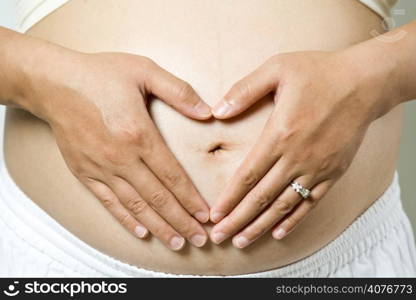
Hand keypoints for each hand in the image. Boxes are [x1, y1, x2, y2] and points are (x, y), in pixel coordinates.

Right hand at [26, 50, 211, 249]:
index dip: (191, 199)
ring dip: (158, 227)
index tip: (206, 216)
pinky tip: (141, 232)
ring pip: (136, 206)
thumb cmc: (101, 75)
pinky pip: (109, 203)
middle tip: (199, 240)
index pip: (172, 176)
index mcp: (139, 135)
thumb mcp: (144, 70)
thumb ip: (179, 92)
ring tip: (177, 242)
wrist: (54, 83)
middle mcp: (121, 158)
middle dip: (181, 221)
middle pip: (158, 198)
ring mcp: (101, 169)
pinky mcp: (85, 173)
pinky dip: (126, 219)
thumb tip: (208, 112)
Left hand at [209, 51, 384, 247]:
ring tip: (242, 241)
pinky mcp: (333, 172)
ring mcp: (317, 168)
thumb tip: (217, 111)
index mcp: (280, 134)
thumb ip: (244, 90)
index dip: (229, 198)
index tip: (214, 215)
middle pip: (261, 197)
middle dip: (238, 220)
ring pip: (284, 205)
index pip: (248, 175)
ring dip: (260, 226)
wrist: (364, 82)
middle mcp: (297, 157)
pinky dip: (294, 220)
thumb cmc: (319, 72)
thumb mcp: (277, 68)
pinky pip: (311, 202)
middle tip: (218, 237)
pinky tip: (278, 232)